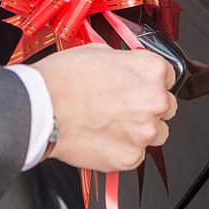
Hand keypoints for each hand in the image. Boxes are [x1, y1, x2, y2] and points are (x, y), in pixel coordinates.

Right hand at [31, 44, 177, 171]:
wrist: (39, 108)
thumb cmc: (63, 78)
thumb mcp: (99, 52)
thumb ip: (125, 62)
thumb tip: (128, 69)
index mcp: (151, 70)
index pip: (169, 78)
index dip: (150, 82)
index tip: (138, 86)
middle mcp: (155, 101)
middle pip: (167, 107)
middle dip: (148, 107)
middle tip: (122, 106)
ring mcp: (144, 132)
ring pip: (157, 133)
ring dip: (140, 130)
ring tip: (111, 123)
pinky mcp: (130, 157)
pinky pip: (136, 154)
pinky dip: (122, 148)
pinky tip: (102, 137)